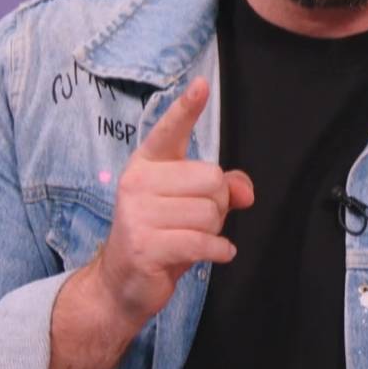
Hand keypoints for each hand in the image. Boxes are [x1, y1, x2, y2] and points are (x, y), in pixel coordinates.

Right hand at [81, 77, 254, 327]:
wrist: (123, 283)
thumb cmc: (160, 236)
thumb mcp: (191, 204)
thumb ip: (222, 187)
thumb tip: (244, 191)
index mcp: (148, 164)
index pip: (170, 130)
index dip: (187, 107)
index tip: (202, 85)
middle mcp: (138, 182)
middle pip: (212, 179)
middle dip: (218, 205)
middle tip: (196, 221)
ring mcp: (137, 213)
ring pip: (210, 213)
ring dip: (213, 232)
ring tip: (190, 239)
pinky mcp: (144, 245)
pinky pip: (202, 241)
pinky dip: (217, 251)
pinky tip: (213, 254)